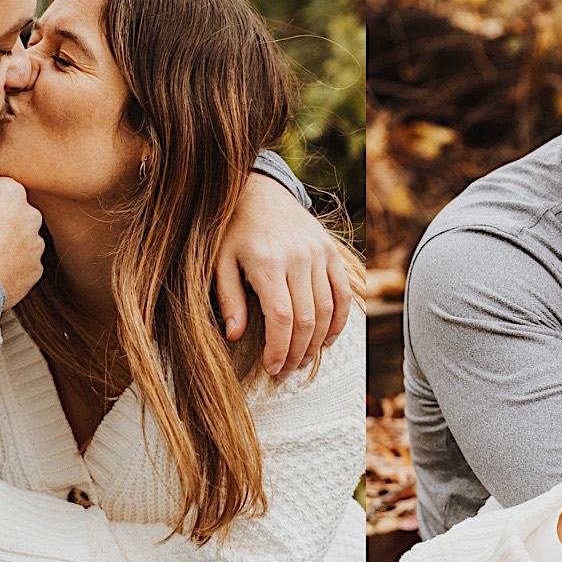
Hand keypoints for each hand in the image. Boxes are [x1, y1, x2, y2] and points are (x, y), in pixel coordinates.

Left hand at [216, 173, 352, 376]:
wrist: (259, 190)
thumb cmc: (233, 230)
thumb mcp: (219, 261)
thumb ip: (229, 298)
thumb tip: (234, 336)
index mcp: (267, 262)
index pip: (281, 318)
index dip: (278, 349)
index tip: (271, 368)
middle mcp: (298, 258)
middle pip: (306, 319)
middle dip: (296, 353)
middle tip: (285, 371)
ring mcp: (318, 254)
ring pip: (326, 310)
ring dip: (316, 342)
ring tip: (302, 360)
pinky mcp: (331, 252)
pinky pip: (342, 293)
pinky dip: (338, 321)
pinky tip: (327, 339)